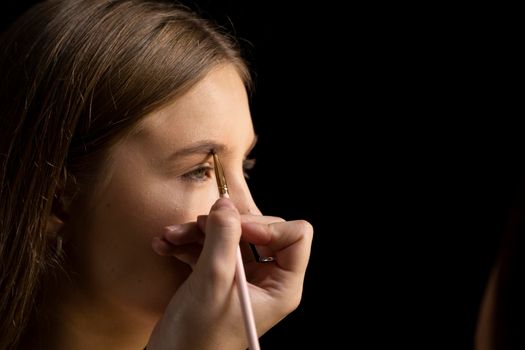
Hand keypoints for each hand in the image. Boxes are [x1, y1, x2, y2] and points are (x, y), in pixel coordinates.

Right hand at [147, 197, 312, 349]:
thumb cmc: (198, 336)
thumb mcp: (213, 281)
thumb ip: (223, 238)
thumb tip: (225, 203)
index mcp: (281, 286)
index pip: (295, 236)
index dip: (268, 226)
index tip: (236, 229)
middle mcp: (267, 279)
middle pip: (259, 229)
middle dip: (223, 225)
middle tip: (195, 225)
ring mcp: (243, 278)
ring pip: (230, 236)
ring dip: (197, 232)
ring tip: (169, 236)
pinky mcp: (221, 277)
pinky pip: (211, 247)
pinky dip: (189, 244)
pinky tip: (164, 246)